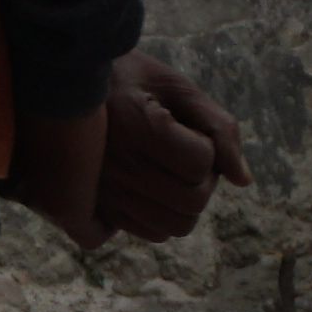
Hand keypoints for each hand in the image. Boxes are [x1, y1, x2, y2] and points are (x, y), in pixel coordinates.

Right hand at [89, 54, 249, 245]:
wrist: (67, 85)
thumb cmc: (131, 79)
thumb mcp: (177, 87)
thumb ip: (219, 126)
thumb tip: (243, 180)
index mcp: (136, 126)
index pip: (200, 162)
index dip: (208, 145)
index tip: (190, 127)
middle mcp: (116, 165)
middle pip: (193, 200)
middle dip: (205, 179)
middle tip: (190, 156)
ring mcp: (104, 191)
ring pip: (175, 225)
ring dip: (188, 203)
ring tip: (175, 175)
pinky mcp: (98, 207)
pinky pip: (151, 232)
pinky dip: (166, 216)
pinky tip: (157, 189)